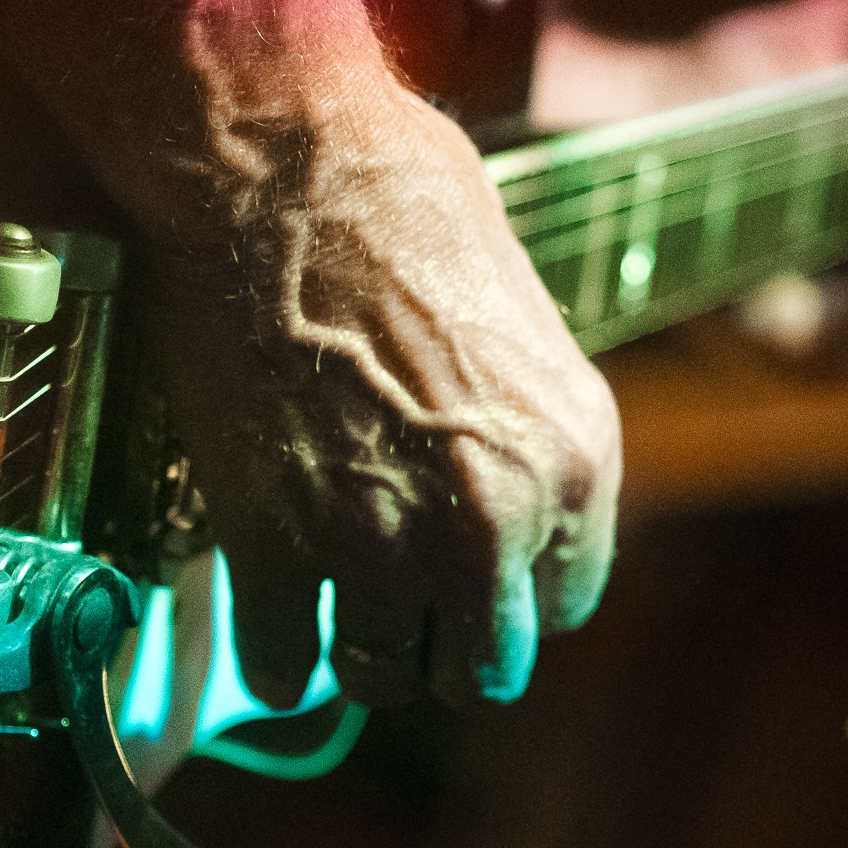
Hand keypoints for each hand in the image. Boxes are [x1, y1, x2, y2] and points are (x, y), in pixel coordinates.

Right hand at [147, 76, 619, 712]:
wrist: (286, 171)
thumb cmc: (404, 208)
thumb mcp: (518, 327)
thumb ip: (519, 431)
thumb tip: (491, 486)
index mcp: (576, 461)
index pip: (563, 604)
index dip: (509, 593)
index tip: (471, 580)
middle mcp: (494, 522)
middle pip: (482, 663)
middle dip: (442, 642)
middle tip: (402, 612)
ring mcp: (382, 544)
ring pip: (383, 675)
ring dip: (360, 655)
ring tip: (336, 623)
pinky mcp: (276, 546)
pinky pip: (282, 661)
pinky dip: (274, 657)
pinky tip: (271, 634)